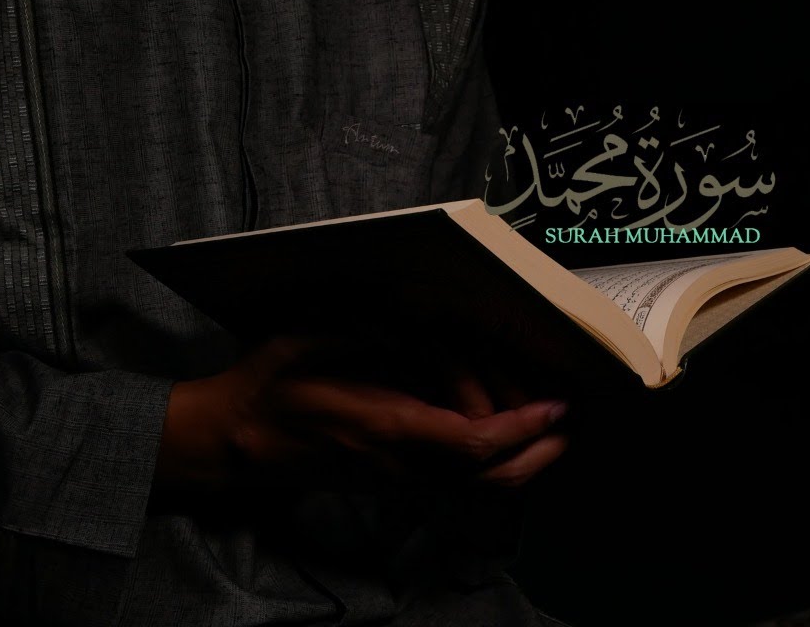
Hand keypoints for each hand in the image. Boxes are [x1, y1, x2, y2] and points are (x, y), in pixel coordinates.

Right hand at [154, 337, 568, 496]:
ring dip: (526, 458)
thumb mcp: (310, 339)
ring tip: (555, 423)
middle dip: (542, 450)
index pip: (473, 442)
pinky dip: (499, 463)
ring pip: (481, 485)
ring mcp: (401, 478)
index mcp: (384, 426)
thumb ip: (370, 330)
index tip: (557, 403)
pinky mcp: (398, 481)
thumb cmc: (269, 386)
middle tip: (573, 415)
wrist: (236, 444)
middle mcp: (402, 463)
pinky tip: (513, 434)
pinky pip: (462, 482)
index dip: (523, 426)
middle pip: (492, 476)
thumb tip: (426, 324)